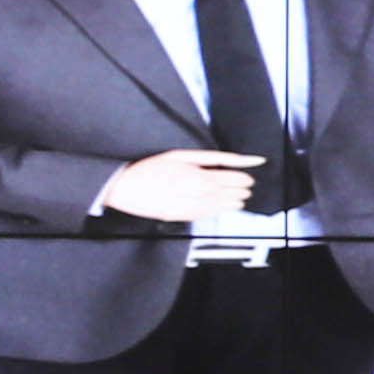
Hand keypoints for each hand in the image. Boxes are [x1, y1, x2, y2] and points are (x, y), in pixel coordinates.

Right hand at [96, 150, 266, 223]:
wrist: (125, 188)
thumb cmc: (148, 169)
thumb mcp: (178, 155)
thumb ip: (207, 159)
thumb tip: (229, 161)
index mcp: (193, 175)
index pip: (227, 178)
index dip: (241, 178)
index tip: (248, 176)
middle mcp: (193, 194)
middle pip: (226, 193)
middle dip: (239, 190)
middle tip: (247, 187)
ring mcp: (187, 208)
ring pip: (219, 206)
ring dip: (233, 202)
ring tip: (241, 199)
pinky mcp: (181, 217)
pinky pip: (206, 215)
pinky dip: (219, 211)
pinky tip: (225, 208)